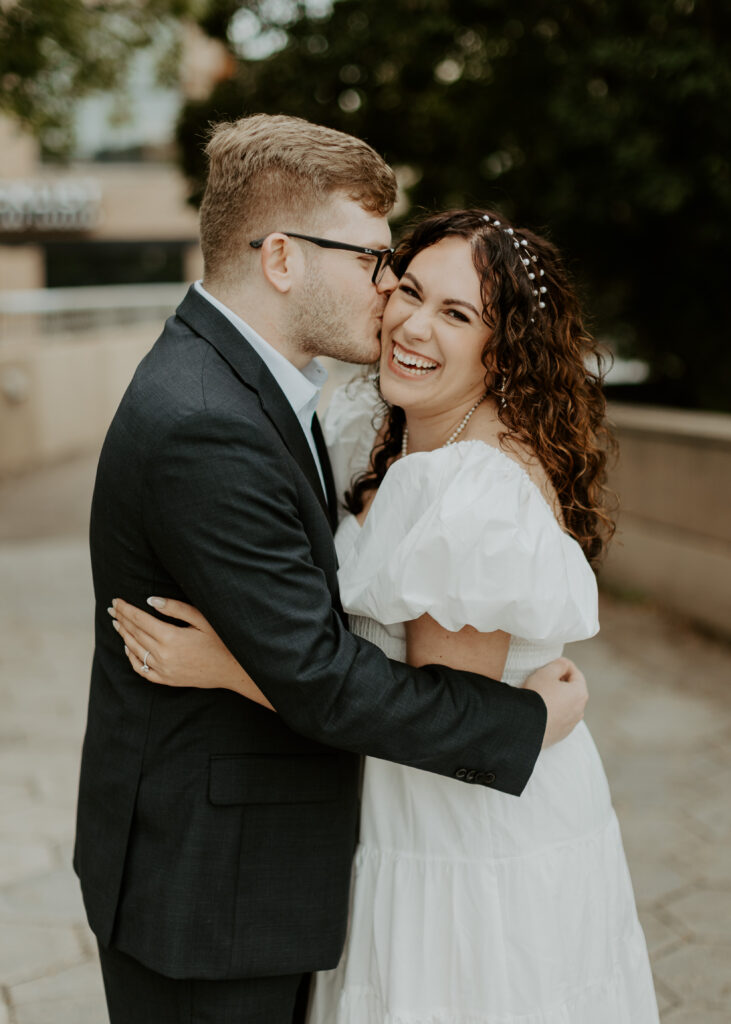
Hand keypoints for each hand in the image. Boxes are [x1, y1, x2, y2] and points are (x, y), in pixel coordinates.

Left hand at [108, 597, 273, 709]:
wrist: (234, 670)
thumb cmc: (222, 641)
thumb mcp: (202, 619)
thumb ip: (175, 608)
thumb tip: (150, 600)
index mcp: (171, 638)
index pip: (140, 620)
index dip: (126, 609)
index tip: (116, 601)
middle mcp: (163, 655)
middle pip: (134, 633)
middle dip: (121, 619)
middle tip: (111, 608)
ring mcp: (164, 670)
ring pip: (135, 650)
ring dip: (123, 635)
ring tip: (116, 623)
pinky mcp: (167, 680)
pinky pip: (142, 670)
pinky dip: (131, 658)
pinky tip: (128, 647)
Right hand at [522, 657, 587, 747]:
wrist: (526, 725)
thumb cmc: (537, 697)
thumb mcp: (546, 673)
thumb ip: (558, 665)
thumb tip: (564, 665)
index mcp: (580, 693)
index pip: (576, 673)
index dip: (564, 665)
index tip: (553, 663)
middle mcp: (580, 710)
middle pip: (573, 690)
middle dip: (561, 682)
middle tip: (546, 677)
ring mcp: (571, 724)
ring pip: (566, 705)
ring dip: (557, 698)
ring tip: (541, 694)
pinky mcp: (561, 734)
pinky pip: (559, 718)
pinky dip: (553, 712)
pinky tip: (540, 709)